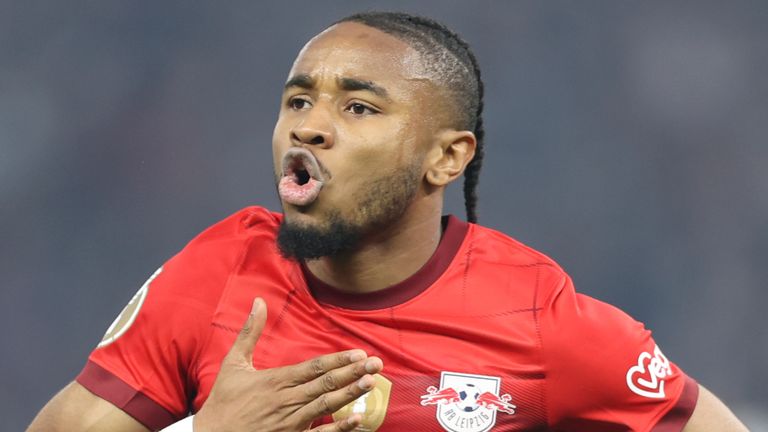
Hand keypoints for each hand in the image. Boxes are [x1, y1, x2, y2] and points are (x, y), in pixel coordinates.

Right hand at [194, 298, 383, 431]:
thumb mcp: (234, 363)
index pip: (313, 367)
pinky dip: (338, 428)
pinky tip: (357, 419)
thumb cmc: (223, 400)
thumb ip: (249, 332)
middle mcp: (286, 401)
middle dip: (353, 373)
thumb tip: (258, 301)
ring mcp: (289, 423)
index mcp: (275, 380)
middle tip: (377, 364)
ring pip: (325, 407)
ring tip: (370, 383)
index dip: (338, 360)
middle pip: (325, 384)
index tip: (359, 353)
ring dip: (350, 394)